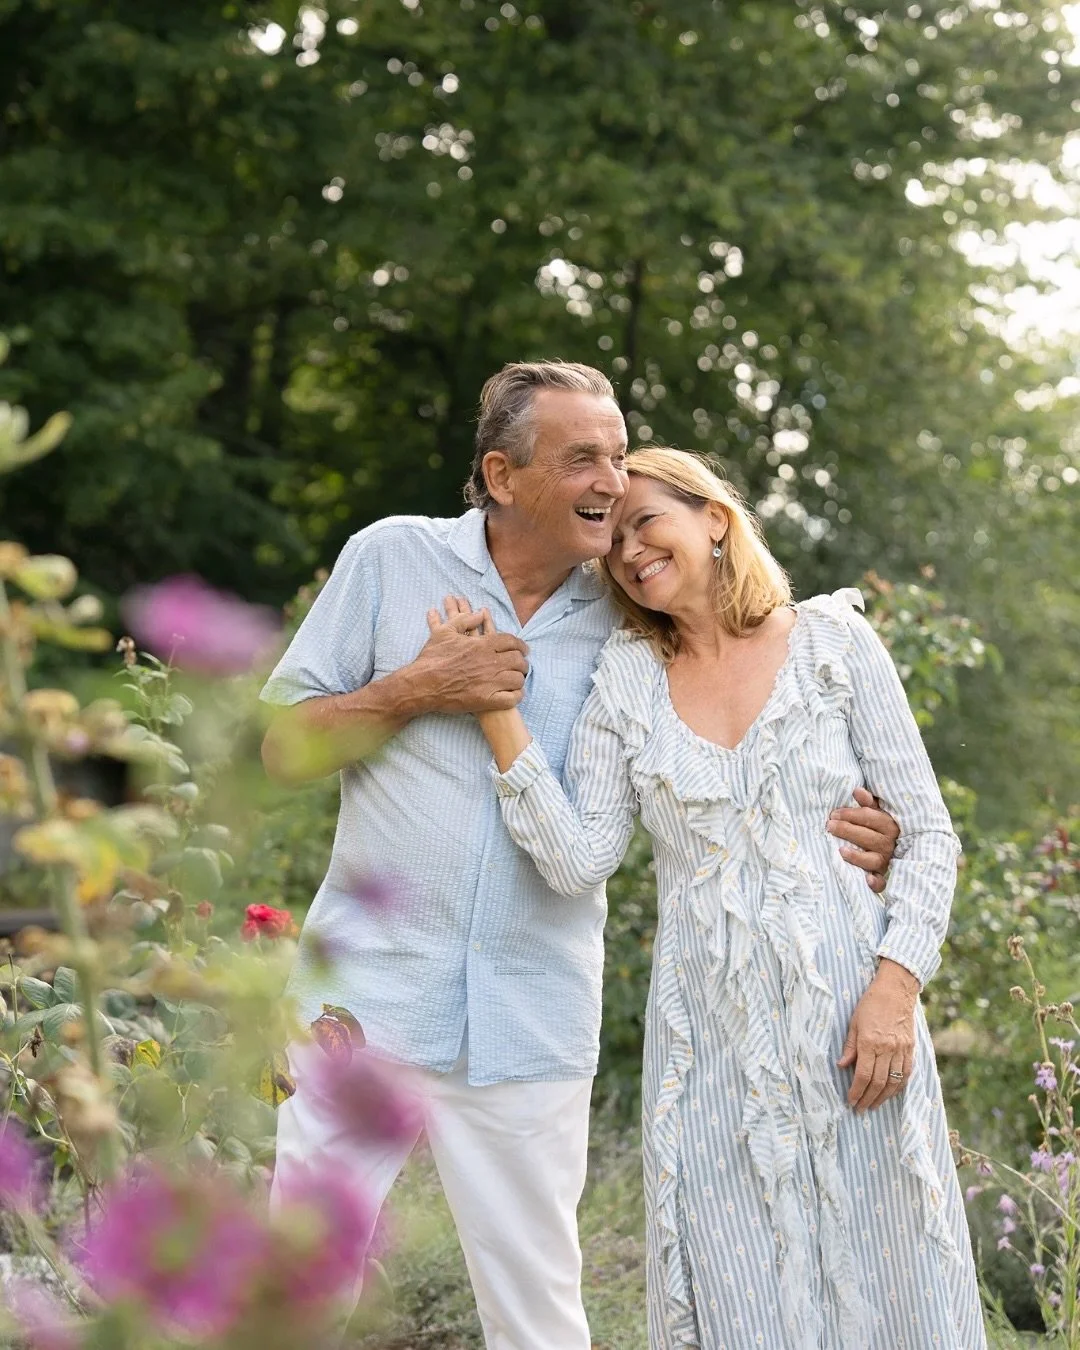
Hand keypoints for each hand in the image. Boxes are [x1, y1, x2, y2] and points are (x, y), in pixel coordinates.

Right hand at [415, 596, 527, 713]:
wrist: (421, 684)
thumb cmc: (432, 658)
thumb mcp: (445, 632)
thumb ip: (465, 619)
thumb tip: (480, 613)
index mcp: (482, 645)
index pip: (512, 642)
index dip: (521, 645)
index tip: (523, 649)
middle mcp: (489, 662)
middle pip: (518, 660)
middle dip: (523, 663)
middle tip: (522, 666)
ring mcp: (488, 682)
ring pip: (517, 679)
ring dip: (520, 679)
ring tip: (518, 680)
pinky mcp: (485, 700)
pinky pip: (511, 699)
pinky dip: (516, 696)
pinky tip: (514, 694)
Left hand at [827, 787, 899, 893]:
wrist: (894, 844)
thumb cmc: (877, 825)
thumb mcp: (875, 811)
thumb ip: (868, 803)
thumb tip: (857, 791)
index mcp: (889, 825)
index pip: (870, 818)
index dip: (851, 815)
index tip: (833, 814)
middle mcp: (889, 843)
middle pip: (870, 838)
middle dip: (848, 831)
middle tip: (829, 826)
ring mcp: (886, 860)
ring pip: (874, 860)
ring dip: (858, 857)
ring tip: (840, 851)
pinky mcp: (882, 875)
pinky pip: (881, 882)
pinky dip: (876, 883)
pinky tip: (867, 880)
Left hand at [837, 959, 917, 1111]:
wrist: (896, 991)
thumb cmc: (871, 1004)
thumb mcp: (854, 1022)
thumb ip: (850, 1046)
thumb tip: (842, 1066)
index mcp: (870, 1042)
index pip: (863, 1075)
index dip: (856, 1091)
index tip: (851, 1101)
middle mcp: (887, 1048)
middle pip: (878, 1082)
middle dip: (868, 1099)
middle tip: (860, 1109)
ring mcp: (901, 1050)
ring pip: (894, 1082)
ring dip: (883, 1097)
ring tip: (874, 1105)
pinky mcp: (911, 1049)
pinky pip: (906, 1074)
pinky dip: (898, 1087)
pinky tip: (891, 1093)